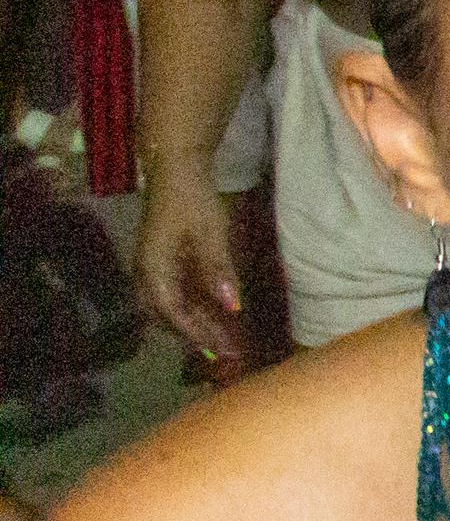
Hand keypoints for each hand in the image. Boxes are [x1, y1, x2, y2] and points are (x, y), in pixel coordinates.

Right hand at [136, 182, 247, 369]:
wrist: (174, 170)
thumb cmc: (192, 200)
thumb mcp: (210, 234)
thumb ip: (218, 270)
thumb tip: (231, 306)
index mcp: (153, 268)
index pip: (172, 312)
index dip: (195, 333)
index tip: (219, 350)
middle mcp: (147, 273)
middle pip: (168, 315)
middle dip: (196, 335)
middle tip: (227, 350)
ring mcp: (152, 267)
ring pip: (171, 306)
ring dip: (195, 323)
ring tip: (225, 338)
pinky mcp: (162, 261)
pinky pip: (175, 293)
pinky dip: (194, 306)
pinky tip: (216, 313)